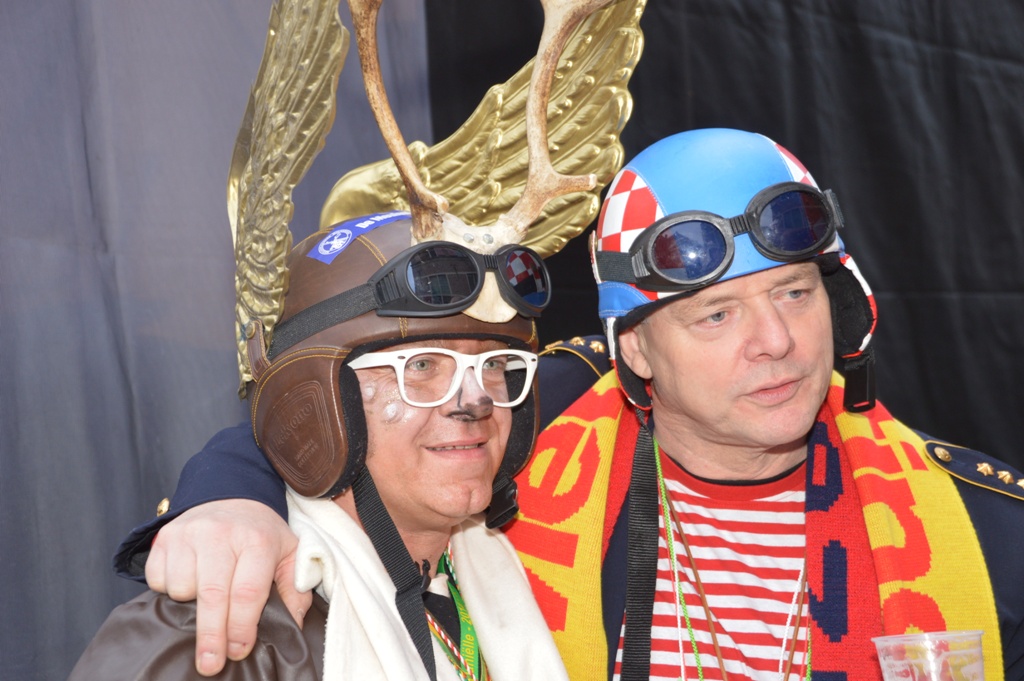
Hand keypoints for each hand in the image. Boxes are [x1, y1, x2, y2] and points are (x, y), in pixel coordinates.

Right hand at [145, 499, 311, 676]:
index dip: (241, 627)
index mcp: (257, 540)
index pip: (247, 592)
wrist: (231, 495)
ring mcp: (189, 534)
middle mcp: (221, 534)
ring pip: (182, 589)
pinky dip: (169, 589)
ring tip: (209, 595)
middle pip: (212, 596)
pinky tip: (189, 579)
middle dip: (211, 636)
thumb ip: (295, 589)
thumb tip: (292, 624)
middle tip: (210, 664)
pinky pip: (158, 580)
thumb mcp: (289, 553)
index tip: (239, 651)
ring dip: (191, 605)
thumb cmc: (260, 534)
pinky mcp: (165, 537)